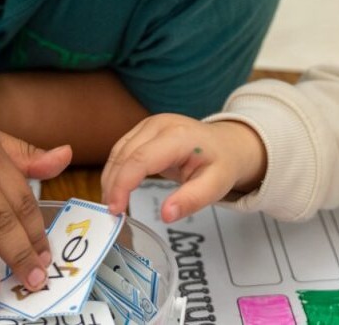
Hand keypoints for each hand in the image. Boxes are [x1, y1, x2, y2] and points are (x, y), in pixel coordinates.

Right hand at [101, 114, 266, 220]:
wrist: (227, 144)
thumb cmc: (222, 164)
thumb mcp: (216, 186)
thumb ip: (191, 200)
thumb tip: (166, 215)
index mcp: (178, 136)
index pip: (140, 159)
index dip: (123, 184)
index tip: (115, 210)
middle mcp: (161, 124)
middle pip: (125, 154)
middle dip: (113, 185)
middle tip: (111, 214)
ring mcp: (151, 123)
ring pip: (119, 151)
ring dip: (111, 178)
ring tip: (112, 205)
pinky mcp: (145, 129)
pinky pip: (122, 149)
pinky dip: (116, 170)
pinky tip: (116, 189)